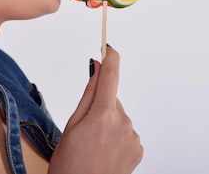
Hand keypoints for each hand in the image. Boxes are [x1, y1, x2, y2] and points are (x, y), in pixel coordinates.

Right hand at [48, 48, 142, 173]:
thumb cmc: (69, 164)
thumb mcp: (71, 125)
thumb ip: (88, 94)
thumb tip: (97, 69)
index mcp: (104, 115)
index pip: (111, 76)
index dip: (110, 59)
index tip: (109, 48)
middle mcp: (124, 123)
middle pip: (111, 100)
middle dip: (99, 106)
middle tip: (83, 129)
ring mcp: (133, 137)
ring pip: (118, 116)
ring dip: (106, 123)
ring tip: (93, 145)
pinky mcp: (138, 149)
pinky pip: (125, 131)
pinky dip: (115, 136)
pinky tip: (104, 151)